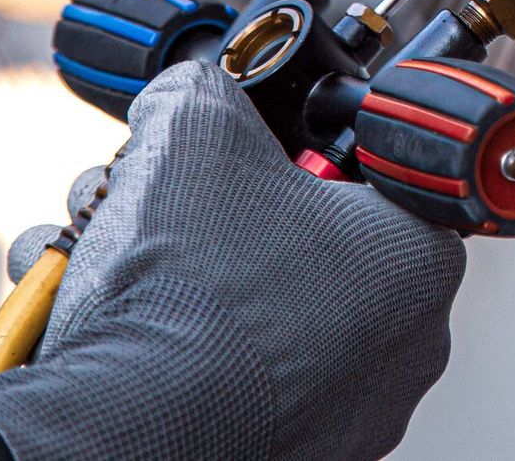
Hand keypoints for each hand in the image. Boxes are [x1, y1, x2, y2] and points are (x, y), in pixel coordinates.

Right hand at [0, 63, 465, 460]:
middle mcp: (399, 346)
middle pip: (298, 239)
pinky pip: (223, 372)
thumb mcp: (197, 128)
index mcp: (415, 258)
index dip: (304, 146)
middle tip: (169, 193)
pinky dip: (163, 338)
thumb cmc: (192, 294)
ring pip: (251, 305)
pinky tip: (99, 313)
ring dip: (176, 266)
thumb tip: (191, 89)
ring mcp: (341, 412)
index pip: (375, 173)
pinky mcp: (279, 450)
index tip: (260, 145)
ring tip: (112, 246)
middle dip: (219, 207)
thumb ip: (206, 89)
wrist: (126, 425)